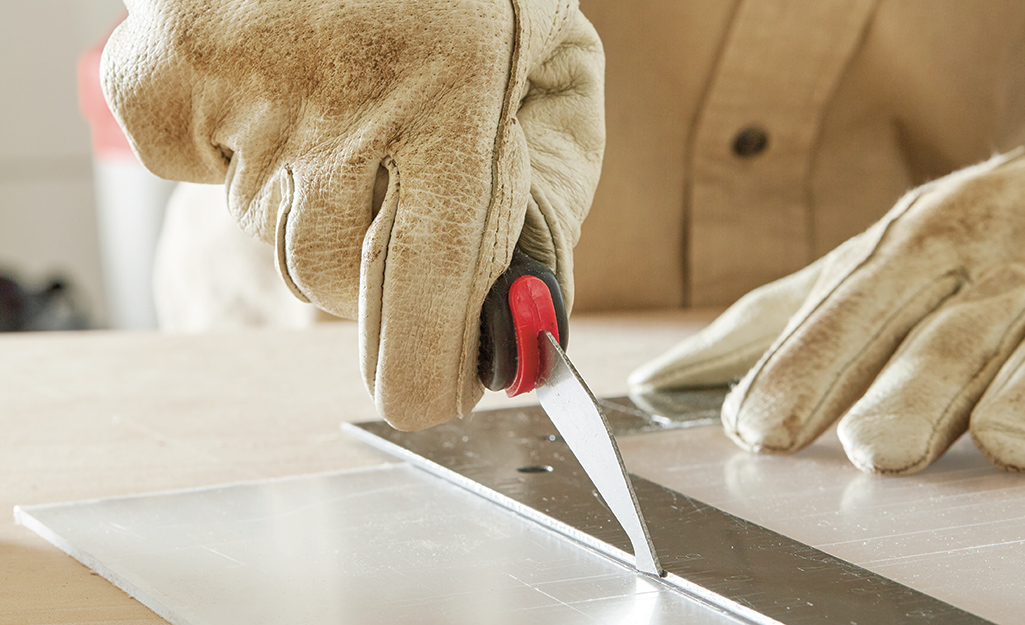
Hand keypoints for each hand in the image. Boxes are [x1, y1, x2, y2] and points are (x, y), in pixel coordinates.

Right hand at [102, 0, 603, 429]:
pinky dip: (220, 147)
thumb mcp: (552, 58)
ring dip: (305, 203)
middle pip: (336, 277)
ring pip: (268, 233)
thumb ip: (551, 187)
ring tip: (336, 113)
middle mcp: (350, 106)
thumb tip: (527, 311)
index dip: (425, 363)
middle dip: (368, 271)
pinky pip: (188, 167)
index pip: (432, 280)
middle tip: (384, 195)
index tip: (426, 403)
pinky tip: (264, 89)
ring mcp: (246, 89)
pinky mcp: (167, 70)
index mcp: (458, 99)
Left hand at [632, 149, 1024, 474]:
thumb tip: (661, 378)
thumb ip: (775, 324)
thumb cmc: (958, 241)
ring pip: (988, 346)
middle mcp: (971, 264)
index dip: (796, 367)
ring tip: (904, 447)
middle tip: (826, 437)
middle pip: (909, 327)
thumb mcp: (866, 265)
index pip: (840, 311)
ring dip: (941, 398)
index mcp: (905, 248)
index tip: (752, 425)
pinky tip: (1014, 440)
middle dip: (862, 377)